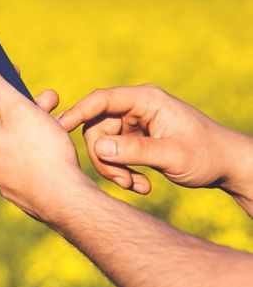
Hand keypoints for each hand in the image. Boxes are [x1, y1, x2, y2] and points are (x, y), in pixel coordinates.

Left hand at [0, 63, 94, 222]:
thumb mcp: (18, 108)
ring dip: (28, 112)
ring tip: (53, 104)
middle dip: (15, 96)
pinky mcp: (8, 178)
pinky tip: (53, 128)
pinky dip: (30, 133)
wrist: (65, 200)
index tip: (7, 66)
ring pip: (5, 129)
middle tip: (40, 90)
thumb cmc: (42, 153)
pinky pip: (14, 146)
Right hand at [57, 84, 252, 197]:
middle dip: (104, 158)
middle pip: (96, 128)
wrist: (228, 167)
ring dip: (115, 170)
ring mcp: (134, 124)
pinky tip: (142, 185)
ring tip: (137, 186)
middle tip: (123, 181)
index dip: (77, 113)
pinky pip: (114, 155)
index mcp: (145, 100)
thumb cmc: (207, 155)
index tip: (58, 129)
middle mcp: (136, 108)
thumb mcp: (172, 155)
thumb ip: (134, 151)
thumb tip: (98, 149)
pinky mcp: (134, 140)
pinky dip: (123, 172)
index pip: (101, 100)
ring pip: (103, 146)